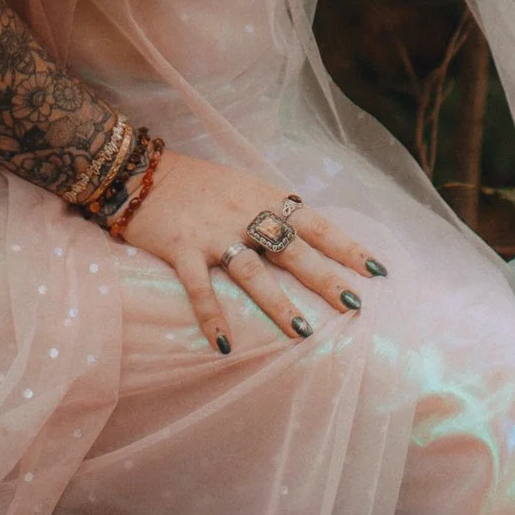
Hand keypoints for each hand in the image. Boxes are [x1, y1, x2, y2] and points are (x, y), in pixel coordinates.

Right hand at [116, 147, 382, 353]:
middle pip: (293, 249)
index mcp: (264, 197)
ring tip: (301, 331)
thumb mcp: (241, 186)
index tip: (377, 269)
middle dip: (325, 278)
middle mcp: (244, 214)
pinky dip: (211, 315)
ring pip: (252, 271)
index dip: (346, 246)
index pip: (315, 223)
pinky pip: (199, 286)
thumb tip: (307, 235)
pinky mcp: (181, 248)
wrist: (138, 171)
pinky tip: (223, 344)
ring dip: (277, 302)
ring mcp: (213, 233)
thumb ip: (270, 210)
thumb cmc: (194, 183)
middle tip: (354, 305)